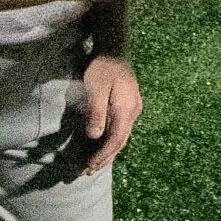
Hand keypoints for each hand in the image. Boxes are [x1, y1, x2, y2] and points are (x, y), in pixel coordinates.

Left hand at [77, 55, 142, 174]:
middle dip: (104, 159)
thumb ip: (96, 111)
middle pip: (120, 142)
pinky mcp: (128, 107)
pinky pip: (120, 130)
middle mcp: (133, 112)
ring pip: (122, 137)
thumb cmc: (103, 66)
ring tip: (94, 165)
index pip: (115, 140)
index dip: (102, 155)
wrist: (115, 49)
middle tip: (87, 172)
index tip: (88, 166)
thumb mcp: (96, 87)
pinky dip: (111, 142)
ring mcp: (133, 110)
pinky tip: (103, 147)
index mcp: (127, 109)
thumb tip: (94, 136)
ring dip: (108, 153)